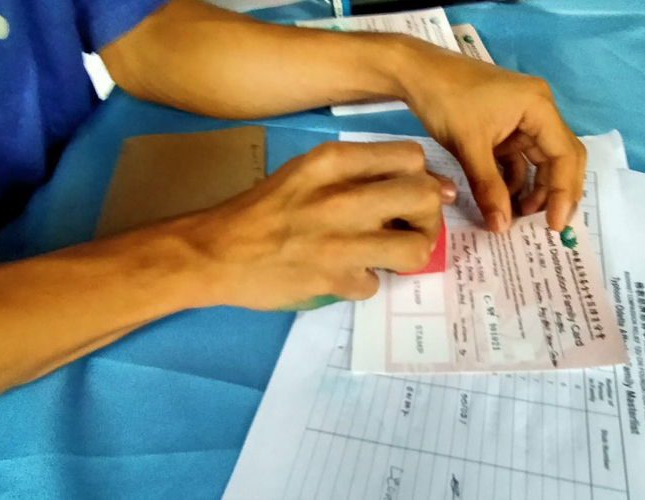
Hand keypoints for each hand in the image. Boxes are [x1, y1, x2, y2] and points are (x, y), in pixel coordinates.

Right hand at [168, 141, 455, 309]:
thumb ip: (359, 173)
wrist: (216, 252)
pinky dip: (365, 282)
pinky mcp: (333, 280)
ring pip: (416, 248)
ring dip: (411, 254)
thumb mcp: (308, 172)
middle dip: (428, 217)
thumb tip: (426, 184)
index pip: (412, 157)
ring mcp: (339, 241)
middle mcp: (341, 197)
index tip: (415, 195)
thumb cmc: (265, 209)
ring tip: (391, 256)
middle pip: (425, 197)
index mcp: (333, 161)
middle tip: (411, 228)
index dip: (424, 178)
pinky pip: (377, 284)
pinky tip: (347, 274)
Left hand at [397, 41, 586, 232]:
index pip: (565, 155)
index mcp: (539, 107)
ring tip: (518, 217)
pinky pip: (520, 159)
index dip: (563, 192)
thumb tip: (502, 228)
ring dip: (534, 189)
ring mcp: (522, 119)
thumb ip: (489, 188)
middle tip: (547, 225)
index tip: (554, 224)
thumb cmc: (445, 100)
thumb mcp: (468, 146)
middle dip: (555, 192)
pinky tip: (504, 202)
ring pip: (540, 161)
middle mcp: (539, 111)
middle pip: (561, 158)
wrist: (416, 72)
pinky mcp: (505, 127)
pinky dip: (515, 180)